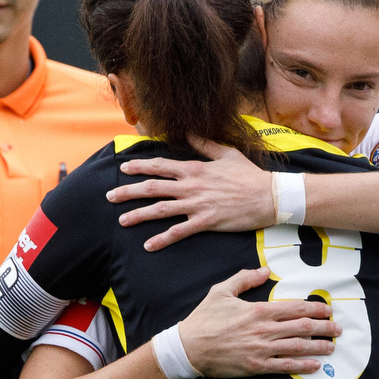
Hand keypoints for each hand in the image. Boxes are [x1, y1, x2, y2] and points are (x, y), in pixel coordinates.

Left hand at [108, 138, 275, 250]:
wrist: (269, 196)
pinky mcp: (206, 222)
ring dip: (139, 215)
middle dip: (129, 191)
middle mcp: (192, 186)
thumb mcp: (227, 154)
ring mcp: (197, 205)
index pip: (160, 166)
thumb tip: (188, 133)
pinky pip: (179, 232)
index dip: (139, 167)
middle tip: (110, 196)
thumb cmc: (249, 176)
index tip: (123, 168)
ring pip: (161, 210)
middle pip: (153, 187)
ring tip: (122, 221)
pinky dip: (162, 239)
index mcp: (195, 169)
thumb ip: (205, 145)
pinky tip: (148, 245)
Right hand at [175, 269, 339, 377]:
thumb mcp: (221, 291)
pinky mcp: (256, 366)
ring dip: (319, 346)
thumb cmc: (204, 319)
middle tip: (338, 329)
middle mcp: (264, 330)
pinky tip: (316, 365)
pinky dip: (303, 365)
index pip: (295, 308)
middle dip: (324, 328)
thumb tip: (265, 270)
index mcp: (258, 310)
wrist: (188, 348)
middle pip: (302, 327)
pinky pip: (285, 366)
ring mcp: (261, 349)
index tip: (328, 310)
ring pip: (298, 347)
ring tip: (332, 347)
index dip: (315, 309)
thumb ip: (245, 278)